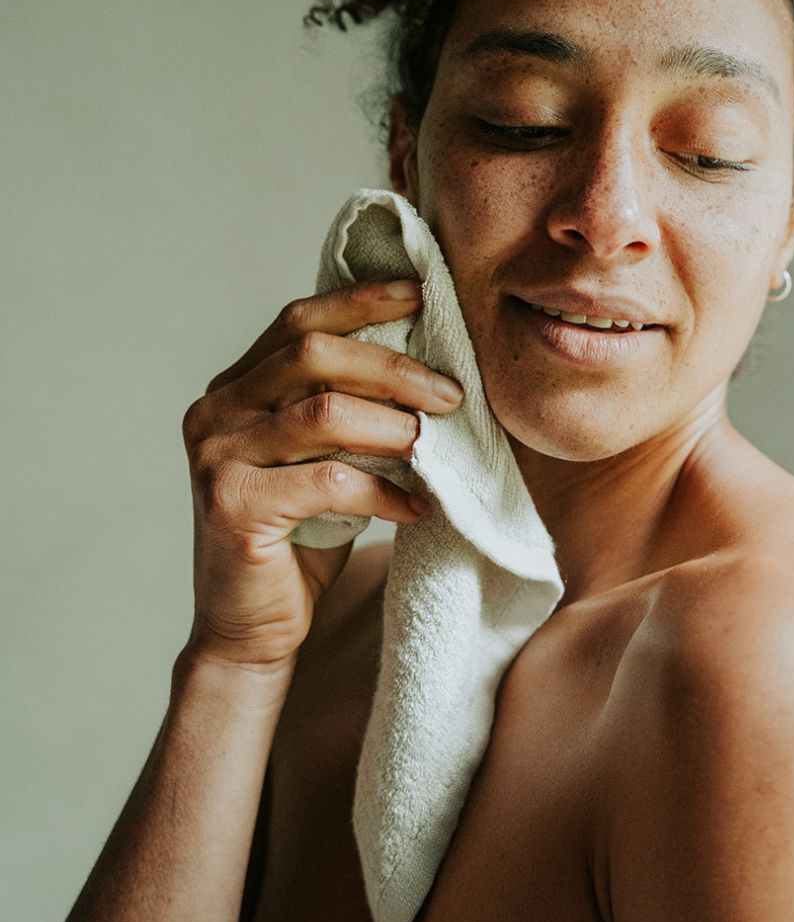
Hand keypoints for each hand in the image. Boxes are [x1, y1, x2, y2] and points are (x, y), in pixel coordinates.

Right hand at [179, 279, 462, 670]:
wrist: (252, 627)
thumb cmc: (300, 535)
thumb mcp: (321, 457)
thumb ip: (344, 406)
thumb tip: (425, 362)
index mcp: (234, 387)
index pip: (299, 321)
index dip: (360, 301)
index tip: (420, 294)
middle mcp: (215, 411)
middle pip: (313, 354)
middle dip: (393, 367)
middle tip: (450, 394)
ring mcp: (217, 457)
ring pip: (323, 413)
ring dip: (393, 427)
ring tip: (434, 446)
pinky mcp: (231, 505)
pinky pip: (328, 481)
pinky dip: (383, 490)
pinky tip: (414, 506)